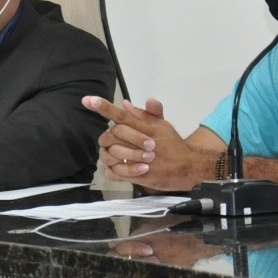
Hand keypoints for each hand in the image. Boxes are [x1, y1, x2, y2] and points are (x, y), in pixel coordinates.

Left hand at [82, 96, 204, 190]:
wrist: (189, 167)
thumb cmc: (172, 145)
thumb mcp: (162, 125)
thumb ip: (144, 114)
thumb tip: (124, 103)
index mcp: (147, 128)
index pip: (123, 115)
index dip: (104, 107)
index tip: (88, 100)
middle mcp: (143, 142)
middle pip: (114, 134)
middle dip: (109, 136)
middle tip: (113, 140)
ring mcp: (141, 161)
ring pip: (112, 154)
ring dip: (110, 154)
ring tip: (116, 154)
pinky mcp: (140, 177)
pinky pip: (115, 173)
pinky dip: (112, 170)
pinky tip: (117, 167)